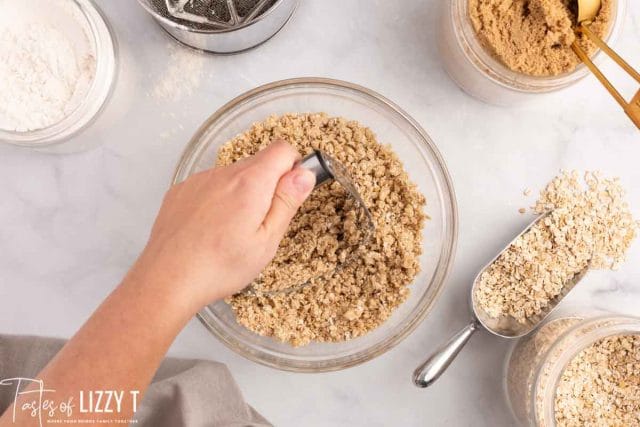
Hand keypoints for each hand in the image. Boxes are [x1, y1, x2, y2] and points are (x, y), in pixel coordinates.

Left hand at [127, 140, 315, 311]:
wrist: (167, 279)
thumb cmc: (219, 266)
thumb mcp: (266, 241)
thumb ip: (287, 202)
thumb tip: (304, 174)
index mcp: (250, 183)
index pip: (282, 149)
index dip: (293, 167)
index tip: (290, 192)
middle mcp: (223, 173)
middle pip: (258, 162)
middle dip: (267, 186)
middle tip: (261, 223)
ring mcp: (199, 180)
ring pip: (232, 175)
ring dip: (241, 193)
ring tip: (233, 231)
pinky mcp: (181, 191)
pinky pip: (209, 185)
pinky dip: (217, 200)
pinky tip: (211, 229)